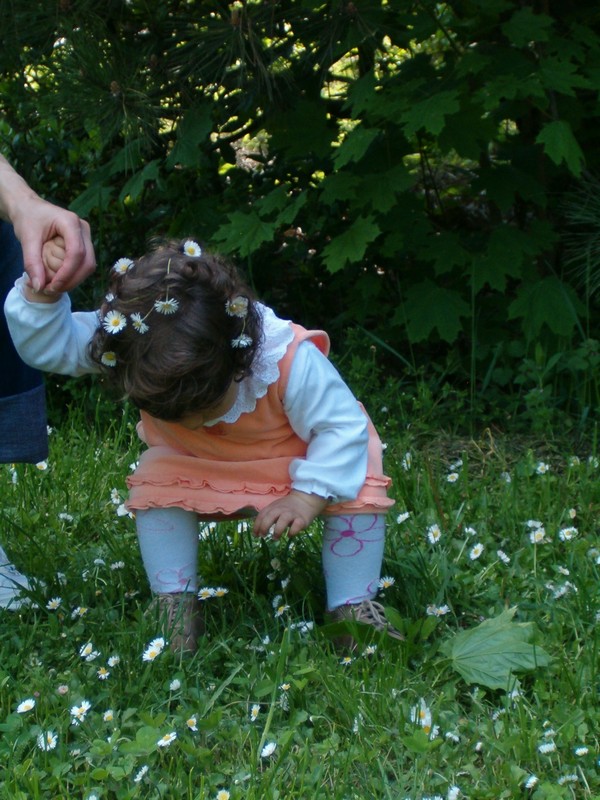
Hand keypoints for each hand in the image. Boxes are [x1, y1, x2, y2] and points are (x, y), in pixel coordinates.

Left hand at [0, 156, 95, 291]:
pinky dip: (72, 276)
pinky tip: (58, 280)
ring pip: (88, 266)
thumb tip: (39, 287)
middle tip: (51, 290)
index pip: (77, 253)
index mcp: (71, 222)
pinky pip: (83, 265)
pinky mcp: (84, 244)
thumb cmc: (27, 218)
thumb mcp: (26, 239)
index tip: (51, 286)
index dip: (67, 273)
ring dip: (72, 280)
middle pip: (87, 262)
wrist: (29, 208)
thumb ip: (32, 263)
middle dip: (71, 280)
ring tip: (53, 286)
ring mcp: (86, 237)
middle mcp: (84, 229)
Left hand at [253, 491, 327, 537]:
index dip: (257, 525)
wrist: (305, 500)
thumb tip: (258, 530)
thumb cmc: (288, 507)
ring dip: (277, 530)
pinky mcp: (302, 519)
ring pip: (283, 520)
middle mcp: (281, 509)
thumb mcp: (276, 508)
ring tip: (275, 538)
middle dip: (264, 527)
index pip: (262, 515)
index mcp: (273, 507)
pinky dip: (292, 532)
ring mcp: (292, 514)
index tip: (255, 535)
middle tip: (263, 536)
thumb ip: (268, 516)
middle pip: (270, 516)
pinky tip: (289, 535)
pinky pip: (296, 526)